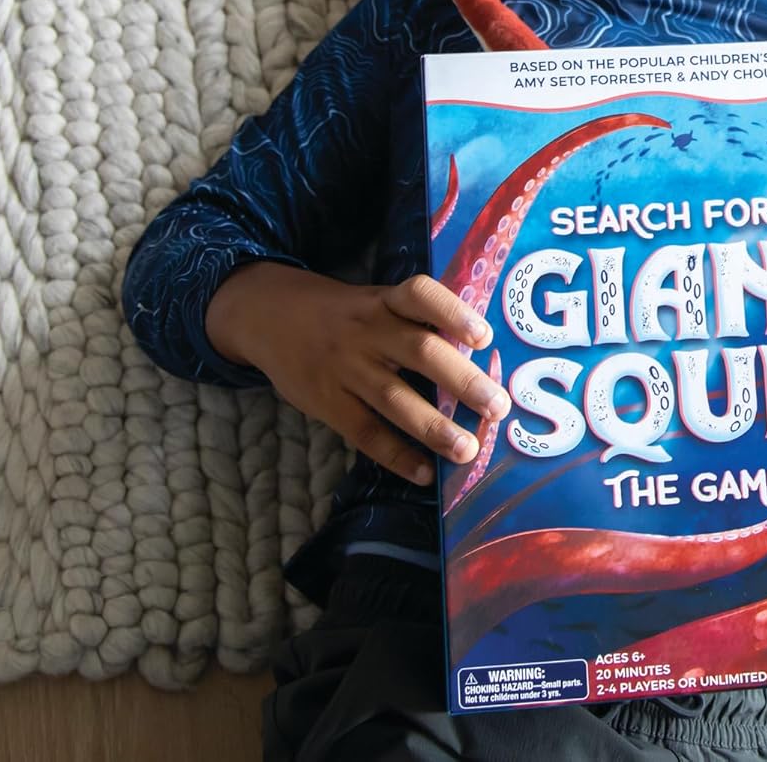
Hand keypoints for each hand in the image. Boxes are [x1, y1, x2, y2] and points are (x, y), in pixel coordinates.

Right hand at [205, 264, 510, 487]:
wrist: (269, 315)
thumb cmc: (345, 314)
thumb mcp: (375, 301)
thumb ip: (415, 322)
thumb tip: (477, 359)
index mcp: (384, 300)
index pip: (420, 295)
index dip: (453, 313)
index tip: (484, 337)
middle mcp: (367, 330)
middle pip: (419, 351)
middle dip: (462, 380)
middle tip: (498, 406)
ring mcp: (345, 368)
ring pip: (394, 398)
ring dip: (434, 427)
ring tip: (468, 450)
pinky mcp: (326, 402)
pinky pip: (365, 432)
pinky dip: (396, 455)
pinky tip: (425, 472)